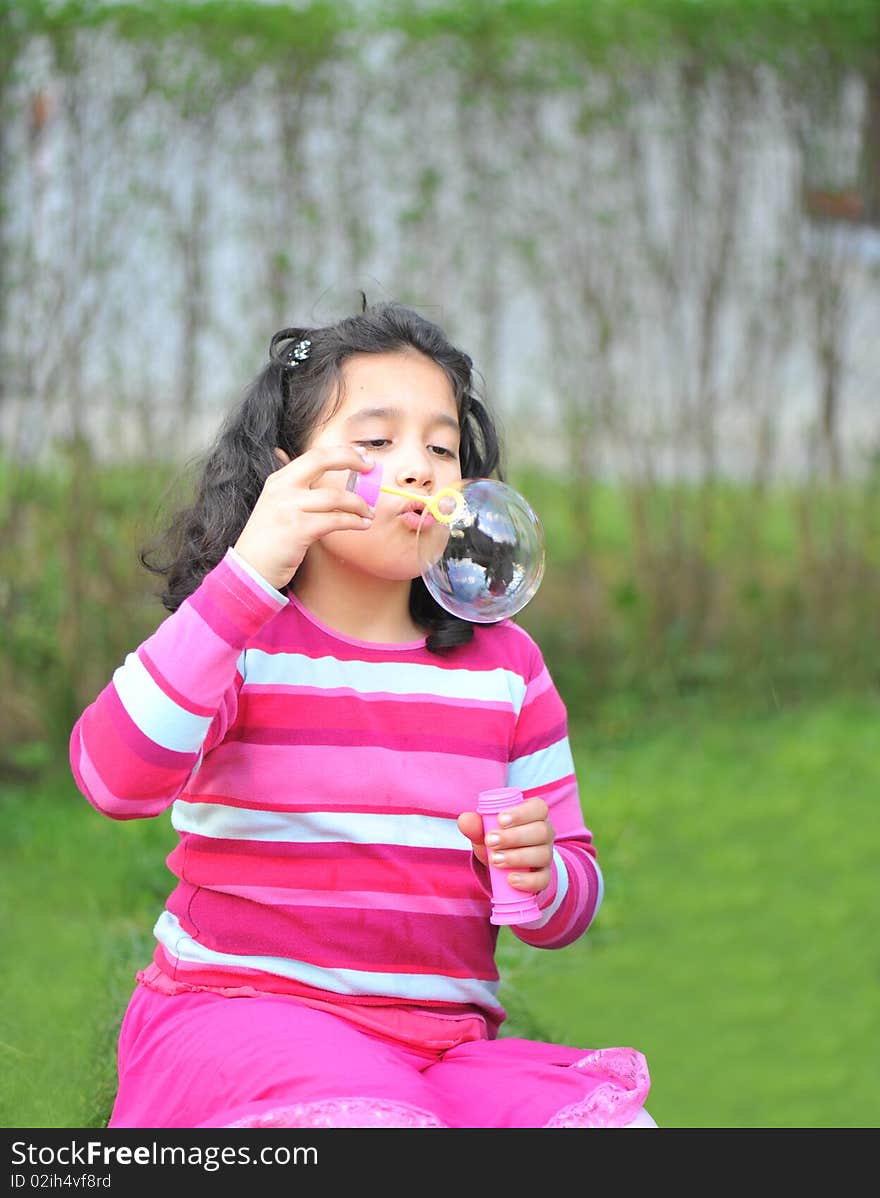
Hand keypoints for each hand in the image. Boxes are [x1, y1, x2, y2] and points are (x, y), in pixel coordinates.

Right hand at [233, 446, 374, 589]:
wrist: (251, 568)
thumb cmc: (270, 539)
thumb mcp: (277, 504)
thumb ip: (296, 488)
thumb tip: (324, 471)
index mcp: (279, 479)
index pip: (314, 455)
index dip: (341, 452)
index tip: (362, 455)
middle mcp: (282, 488)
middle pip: (321, 461)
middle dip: (350, 460)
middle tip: (371, 467)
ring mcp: (289, 508)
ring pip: (335, 497)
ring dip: (359, 504)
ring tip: (369, 512)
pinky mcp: (299, 529)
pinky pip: (335, 520)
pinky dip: (354, 521)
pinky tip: (362, 524)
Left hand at [457, 798, 554, 894]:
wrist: (506, 869)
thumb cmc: (499, 842)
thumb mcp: (486, 832)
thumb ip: (475, 825)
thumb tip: (464, 819)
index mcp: (534, 815)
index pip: (538, 808)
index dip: (522, 813)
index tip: (500, 820)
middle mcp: (545, 833)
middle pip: (542, 831)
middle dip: (515, 836)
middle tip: (491, 842)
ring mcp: (547, 855)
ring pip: (543, 854)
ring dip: (517, 857)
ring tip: (495, 860)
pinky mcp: (544, 877)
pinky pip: (542, 879)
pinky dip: (527, 880)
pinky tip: (511, 879)